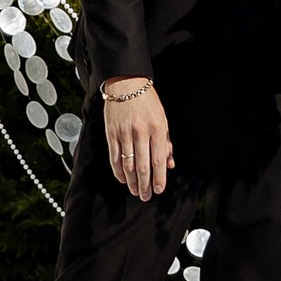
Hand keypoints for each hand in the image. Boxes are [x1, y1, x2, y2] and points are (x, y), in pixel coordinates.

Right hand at [102, 78, 173, 199]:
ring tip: (136, 191)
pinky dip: (118, 171)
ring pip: (127, 164)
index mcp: (157, 128)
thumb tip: (169, 164)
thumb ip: (166, 143)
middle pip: (142, 165)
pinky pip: (114, 157)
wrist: (126, 83)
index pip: (158, 159)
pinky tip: (123, 179)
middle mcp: (140, 132)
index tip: (159, 190)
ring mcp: (124, 133)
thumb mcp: (163, 119)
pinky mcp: (111, 133)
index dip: (159, 177)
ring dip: (132, 181)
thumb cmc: (147, 101)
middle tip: (146, 197)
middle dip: (145, 184)